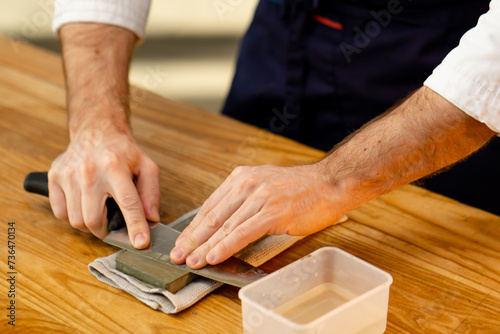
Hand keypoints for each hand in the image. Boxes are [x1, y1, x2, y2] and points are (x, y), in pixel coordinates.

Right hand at [48, 125, 159, 247]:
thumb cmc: (123, 151)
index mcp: (115, 166)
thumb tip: (151, 218)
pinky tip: (84, 207)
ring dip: (90, 226)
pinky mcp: (54, 177)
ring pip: (76, 220)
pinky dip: (72, 218)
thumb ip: (152, 193)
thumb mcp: (146, 167)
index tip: (141, 243)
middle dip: (106, 231)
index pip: (128, 203)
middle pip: (93, 219)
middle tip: (113, 228)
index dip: (135, 226)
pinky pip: (60, 213)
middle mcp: (90, 171)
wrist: (96, 131)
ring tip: (99, 214)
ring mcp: (69, 174)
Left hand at [169, 164, 344, 267]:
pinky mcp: (272, 212)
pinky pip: (242, 232)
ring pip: (224, 226)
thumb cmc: (301, 189)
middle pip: (212, 216)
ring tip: (192, 260)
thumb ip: (244, 201)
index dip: (194, 227)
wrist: (329, 183)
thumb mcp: (265, 186)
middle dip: (192, 238)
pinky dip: (225, 246)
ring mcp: (259, 197)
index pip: (210, 205)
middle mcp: (246, 184)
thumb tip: (225, 226)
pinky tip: (214, 256)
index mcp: (242, 178)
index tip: (183, 241)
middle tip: (178, 254)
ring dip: (205, 246)